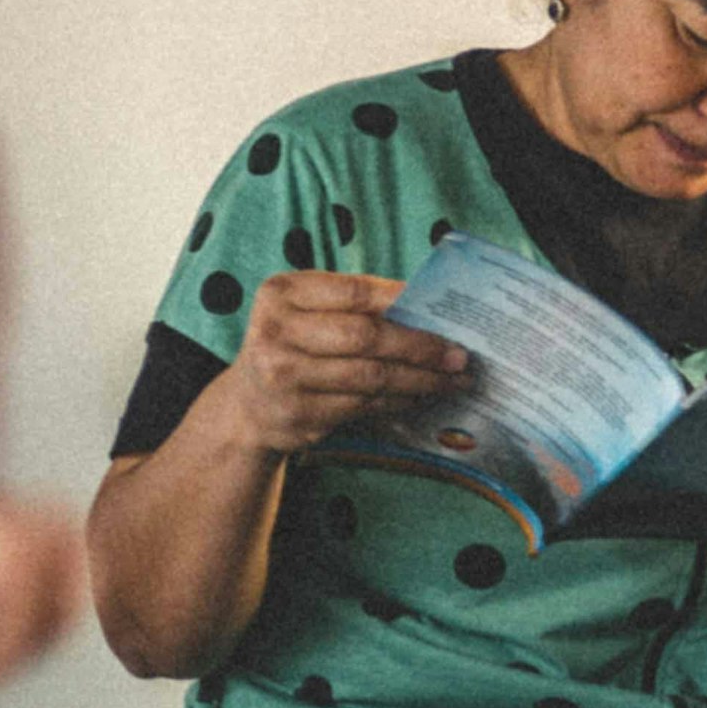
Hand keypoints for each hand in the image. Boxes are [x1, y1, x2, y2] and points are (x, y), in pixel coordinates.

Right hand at [202, 271, 469, 456]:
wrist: (248, 406)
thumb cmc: (291, 346)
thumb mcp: (305, 312)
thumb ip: (352, 304)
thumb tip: (427, 305)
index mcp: (280, 294)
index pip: (352, 291)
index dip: (401, 300)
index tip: (440, 309)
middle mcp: (275, 333)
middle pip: (365, 337)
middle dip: (420, 346)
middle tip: (458, 355)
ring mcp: (284, 378)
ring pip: (371, 377)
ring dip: (420, 380)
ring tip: (452, 379)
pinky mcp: (299, 416)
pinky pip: (365, 406)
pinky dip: (399, 401)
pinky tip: (419, 396)